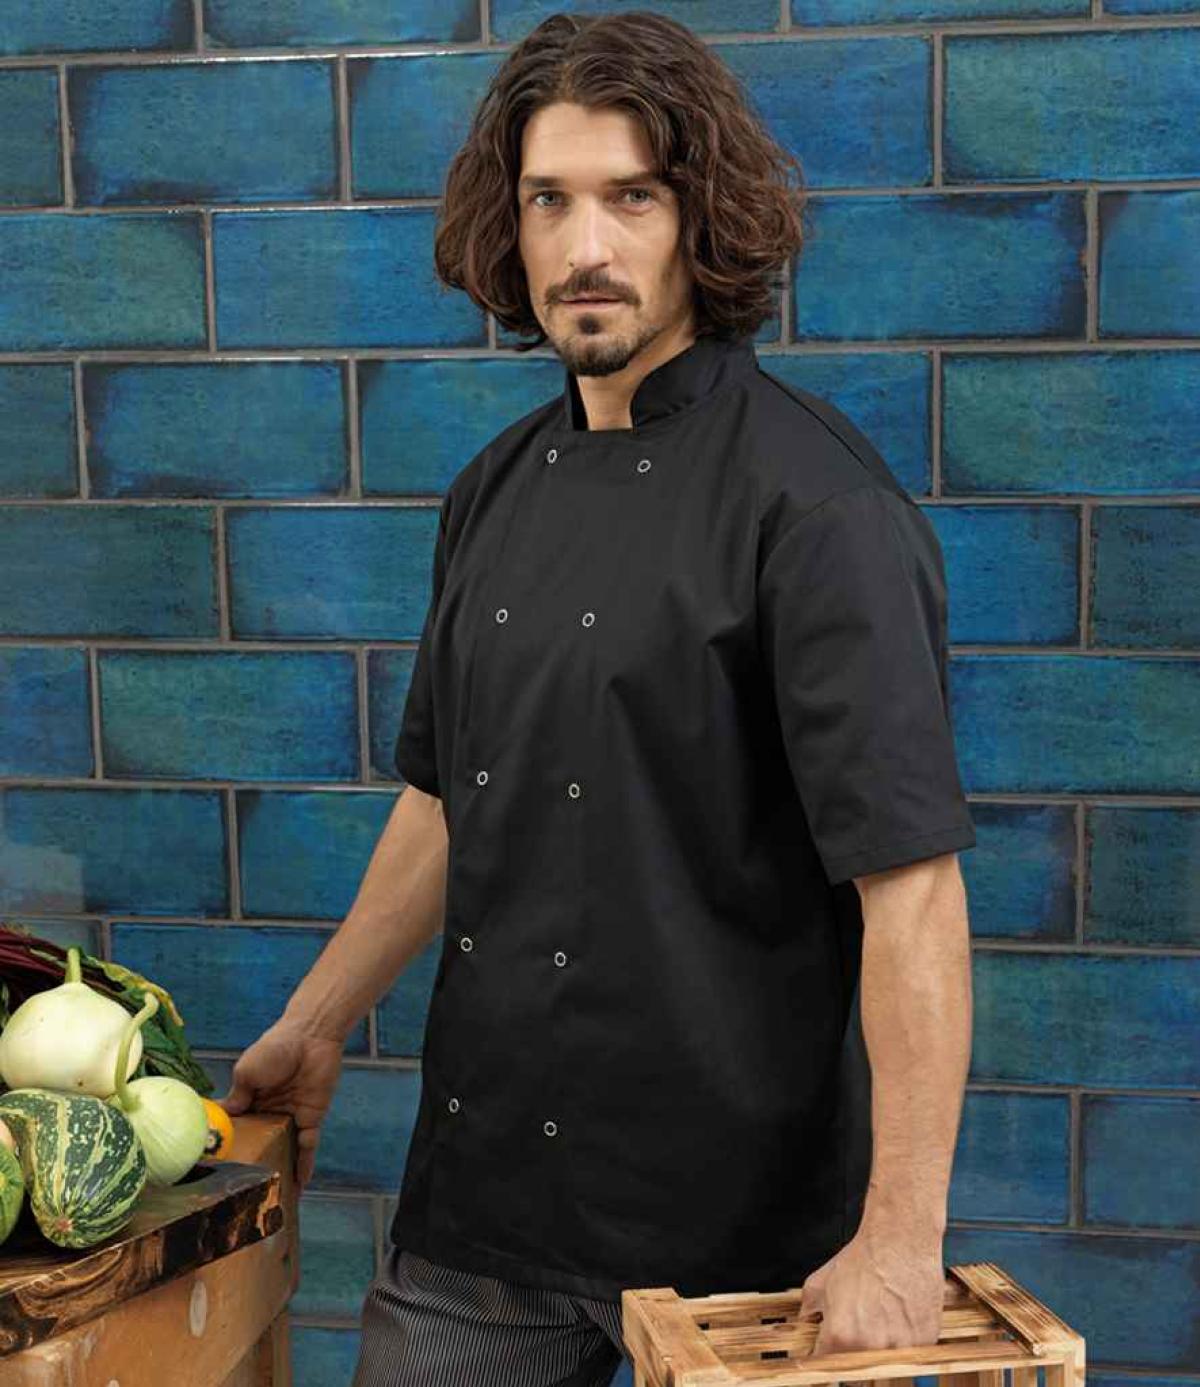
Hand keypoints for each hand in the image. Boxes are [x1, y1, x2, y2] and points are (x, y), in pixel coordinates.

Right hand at [219, 1014, 345, 1190]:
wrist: (311, 1035)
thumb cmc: (274, 1048)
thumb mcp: (246, 1071)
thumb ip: (237, 1098)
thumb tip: (224, 1122)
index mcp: (249, 1100)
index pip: (236, 1128)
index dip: (228, 1147)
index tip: (214, 1172)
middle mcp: (268, 1112)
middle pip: (260, 1144)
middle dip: (253, 1167)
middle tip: (241, 1196)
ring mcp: (290, 1117)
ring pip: (283, 1150)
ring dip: (280, 1171)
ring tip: (271, 1201)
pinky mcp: (311, 1118)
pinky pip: (307, 1146)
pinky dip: (304, 1165)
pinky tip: (300, 1186)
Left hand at [799, 1224, 945, 1385]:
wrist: (901, 1240)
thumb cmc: (863, 1258)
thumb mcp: (820, 1282)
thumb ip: (808, 1311)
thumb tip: (804, 1325)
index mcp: (841, 1336)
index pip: (826, 1367)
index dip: (824, 1357)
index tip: (827, 1349)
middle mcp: (871, 1347)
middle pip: (856, 1369)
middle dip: (852, 1352)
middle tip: (858, 1326)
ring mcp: (900, 1348)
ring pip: (884, 1362)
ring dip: (879, 1346)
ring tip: (880, 1315)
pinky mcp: (924, 1342)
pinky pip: (909, 1353)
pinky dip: (903, 1339)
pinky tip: (899, 1313)